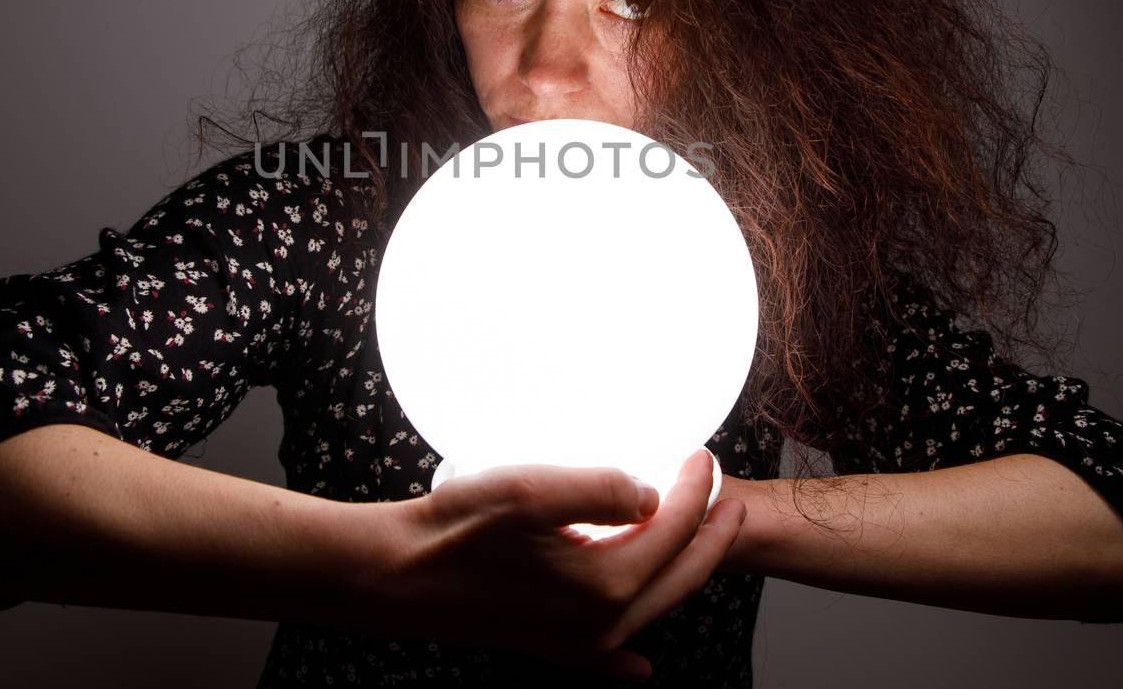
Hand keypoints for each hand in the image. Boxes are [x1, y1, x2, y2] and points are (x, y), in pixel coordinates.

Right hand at [373, 448, 746, 679]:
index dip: (695, 488)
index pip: (673, 527)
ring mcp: (578, 642)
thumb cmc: (455, 530)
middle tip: (725, 497)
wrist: (397, 576)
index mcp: (605, 582)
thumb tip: (650, 494)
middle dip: (710, 533)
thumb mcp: (531, 489)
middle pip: (679, 574)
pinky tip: (639, 666)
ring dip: (682, 569)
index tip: (700, 455)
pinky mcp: (550, 647)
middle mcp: (601, 623)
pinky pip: (610, 655)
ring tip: (695, 536)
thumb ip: (601, 489)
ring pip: (653, 606)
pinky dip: (632, 653)